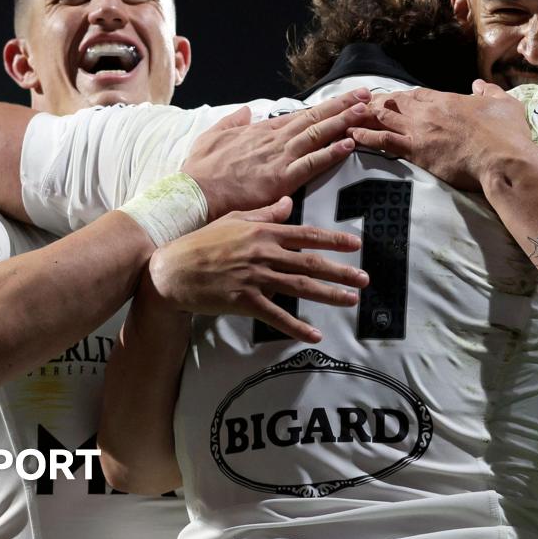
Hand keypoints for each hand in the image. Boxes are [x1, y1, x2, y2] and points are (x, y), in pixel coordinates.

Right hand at [144, 197, 367, 342]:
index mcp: (263, 232)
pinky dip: (297, 326)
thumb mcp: (234, 220)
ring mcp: (254, 277)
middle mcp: (263, 253)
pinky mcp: (244, 300)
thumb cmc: (202, 243)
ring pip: (300, 287)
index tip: (356, 245)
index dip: (333, 240)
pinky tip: (315, 335)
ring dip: (329, 295)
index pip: (306, 235)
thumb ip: (265, 213)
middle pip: (310, 263)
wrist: (172, 270)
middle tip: (365, 278)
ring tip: (351, 300)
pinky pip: (276, 315)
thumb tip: (289, 203)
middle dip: (341, 271)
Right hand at [183, 88, 373, 218]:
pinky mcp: (280, 178)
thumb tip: (245, 112)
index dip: (326, 107)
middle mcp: (275, 140)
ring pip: (317, 135)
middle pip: (315, 119)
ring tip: (365, 111)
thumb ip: (232, 122)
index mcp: (263, 132)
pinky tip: (348, 144)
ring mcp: (279, 158)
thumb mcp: (213, 136)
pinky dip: (330, 153)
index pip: (301, 115)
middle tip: (368, 95)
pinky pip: (311, 164)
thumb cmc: (202, 169)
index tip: (345, 99)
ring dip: (343, 122)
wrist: (195, 192)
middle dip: (343, 106)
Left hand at [349, 81, 532, 189]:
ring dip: (367, 115)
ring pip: (385, 117)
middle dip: (380, 103)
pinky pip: (383, 140)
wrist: (502, 158)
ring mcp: (419, 130)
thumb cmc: (507, 134)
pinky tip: (351, 134)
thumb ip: (489, 92)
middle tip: (364, 105)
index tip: (395, 98)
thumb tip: (479, 85)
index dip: (405, 96)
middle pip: (397, 102)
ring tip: (349, 116)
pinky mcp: (415, 151)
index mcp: (449, 99)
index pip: (419, 94)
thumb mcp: (504, 104)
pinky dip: (365, 136)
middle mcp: (429, 111)